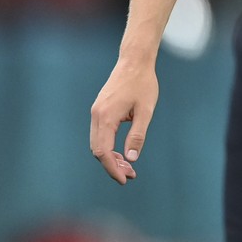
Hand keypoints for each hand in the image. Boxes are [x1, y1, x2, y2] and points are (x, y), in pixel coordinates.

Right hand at [88, 57, 158, 184]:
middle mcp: (96, 116)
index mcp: (106, 117)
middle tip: (131, 175)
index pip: (104, 152)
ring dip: (111, 157)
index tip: (125, 179)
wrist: (134, 61)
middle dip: (113, 165)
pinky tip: (123, 151)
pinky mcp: (99, 110)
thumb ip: (137, 134)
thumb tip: (131, 158)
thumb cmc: (143, 84)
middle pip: (98, 150)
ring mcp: (96, 112)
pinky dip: (109, 146)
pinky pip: (100, 134)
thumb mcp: (146, 111)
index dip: (112, 168)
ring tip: (129, 167)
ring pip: (97, 143)